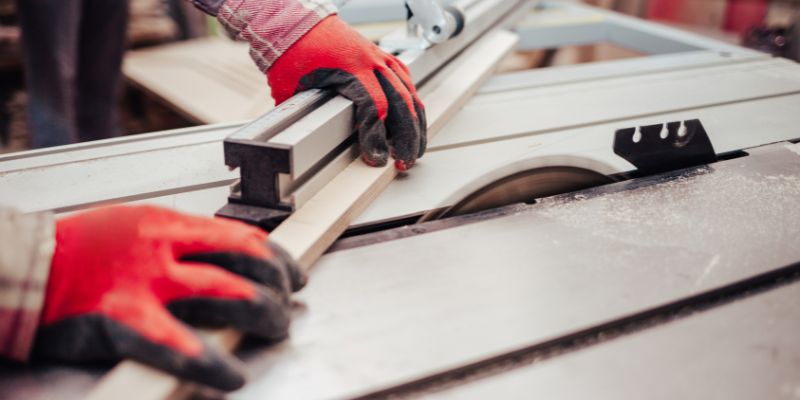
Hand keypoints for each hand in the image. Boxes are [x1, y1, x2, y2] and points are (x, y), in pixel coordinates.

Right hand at [35, 206, 304, 390]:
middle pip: (243, 264)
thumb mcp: (136, 227)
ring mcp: (144, 284)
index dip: (277, 258)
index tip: (292, 274)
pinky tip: (230, 373)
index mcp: (167, 224)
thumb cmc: (79, 250)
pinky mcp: (123, 320)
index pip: (241, 237)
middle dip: (276, 288)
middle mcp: (162, 249)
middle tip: (285, 306)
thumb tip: (234, 251)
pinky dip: (212, 362)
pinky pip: (180, 345)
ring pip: (226, 296)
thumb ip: (183, 239)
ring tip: (276, 330)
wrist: (25, 268)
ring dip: (262, 315)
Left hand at [268, 15, 426, 170]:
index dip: (378, 137)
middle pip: (401, 104)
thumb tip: (304, 143)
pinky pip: (405, 81)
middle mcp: (370, 62)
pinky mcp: (381, 56)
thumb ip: (305, 117)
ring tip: (414, 149)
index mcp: (350, 69)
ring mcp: (379, 58)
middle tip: (404, 162)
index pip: (375, 108)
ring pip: (409, 94)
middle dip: (406, 137)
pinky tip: (414, 120)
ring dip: (415, 125)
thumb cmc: (293, 52)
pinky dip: (412, 102)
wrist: (297, 22)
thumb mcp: (292, 89)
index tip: (378, 158)